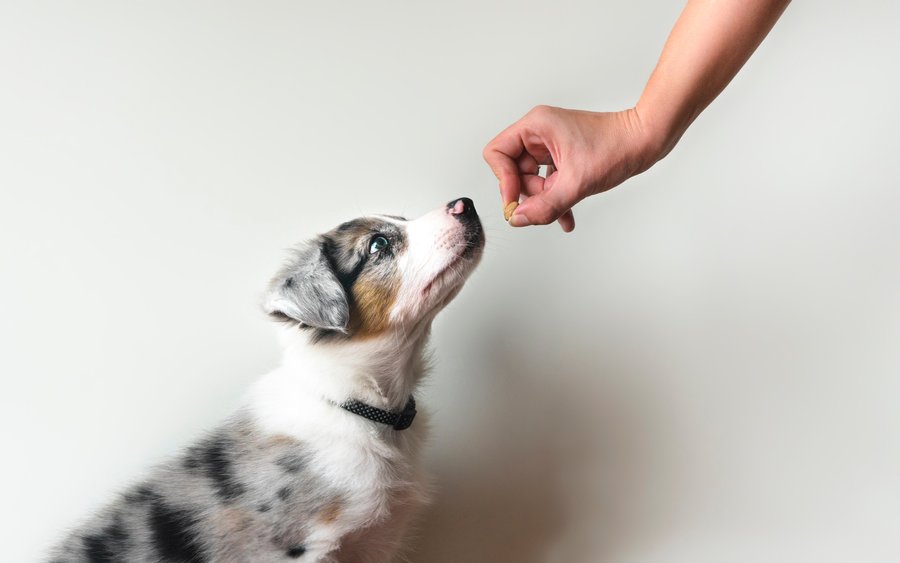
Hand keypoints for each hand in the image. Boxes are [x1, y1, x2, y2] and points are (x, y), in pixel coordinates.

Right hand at [483, 105, 665, 231]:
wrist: (646, 141)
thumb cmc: (616, 148)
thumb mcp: (577, 183)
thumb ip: (545, 205)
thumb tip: (518, 219)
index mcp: (536, 126)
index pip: (497, 153)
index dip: (503, 180)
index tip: (516, 202)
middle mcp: (539, 133)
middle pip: (513, 171)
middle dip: (530, 194)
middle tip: (549, 205)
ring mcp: (550, 145)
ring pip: (531, 180)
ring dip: (545, 200)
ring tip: (565, 210)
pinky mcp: (562, 156)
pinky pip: (548, 182)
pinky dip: (555, 198)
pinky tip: (567, 218)